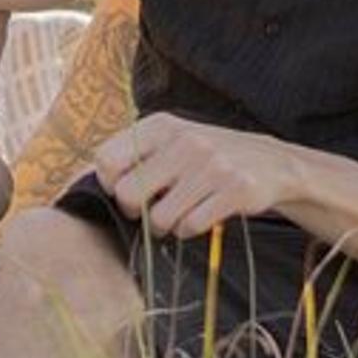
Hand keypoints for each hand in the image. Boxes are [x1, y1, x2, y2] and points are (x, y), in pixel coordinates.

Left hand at [92, 112, 296, 237]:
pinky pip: (190, 226)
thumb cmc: (206, 157)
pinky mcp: (234, 189)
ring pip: (159, 217)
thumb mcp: (170, 142)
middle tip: (149, 211)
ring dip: (164, 226)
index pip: (106, 159)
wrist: (272, 162)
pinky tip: (198, 219)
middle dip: (135, 211)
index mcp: (160, 126)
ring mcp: (211, 165)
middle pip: (127, 194)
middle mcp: (184, 141)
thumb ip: (133, 155)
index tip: (124, 190)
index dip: (108, 183)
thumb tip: (85, 178)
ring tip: (177, 216)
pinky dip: (189, 231)